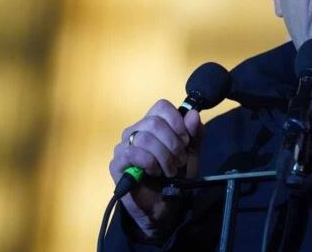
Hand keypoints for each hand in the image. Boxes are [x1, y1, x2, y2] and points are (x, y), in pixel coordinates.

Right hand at [109, 99, 203, 236]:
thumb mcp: (191, 153)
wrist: (165, 206)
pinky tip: (155, 173)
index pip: (161, 106)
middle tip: (180, 160)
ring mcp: (123, 146)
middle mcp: (135, 131)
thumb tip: (193, 113)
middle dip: (173, 143)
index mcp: (152, 124)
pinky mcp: (116, 164)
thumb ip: (194, 134)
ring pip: (145, 138)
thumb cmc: (176, 177)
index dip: (177, 121)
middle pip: (154, 122)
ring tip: (170, 170)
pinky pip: (133, 153)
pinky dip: (150, 163)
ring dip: (164, 156)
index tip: (186, 140)